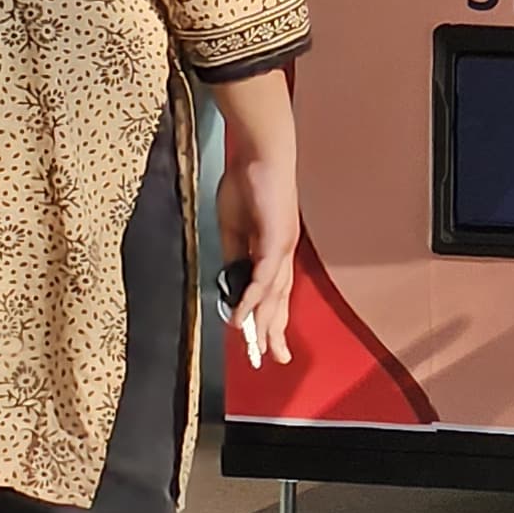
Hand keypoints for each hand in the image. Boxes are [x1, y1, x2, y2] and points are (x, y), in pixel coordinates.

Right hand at [211, 68, 300, 368]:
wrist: (260, 152)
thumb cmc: (246, 183)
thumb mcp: (233, 227)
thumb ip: (234, 255)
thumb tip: (230, 283)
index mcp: (274, 251)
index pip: (274, 293)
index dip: (271, 318)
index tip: (267, 342)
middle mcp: (283, 254)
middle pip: (280, 300)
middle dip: (275, 332)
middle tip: (274, 360)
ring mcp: (282, 247)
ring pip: (274, 294)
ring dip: (265, 323)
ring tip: (259, 349)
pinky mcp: (276, 239)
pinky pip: (263, 276)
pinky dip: (253, 297)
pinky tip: (244, 315)